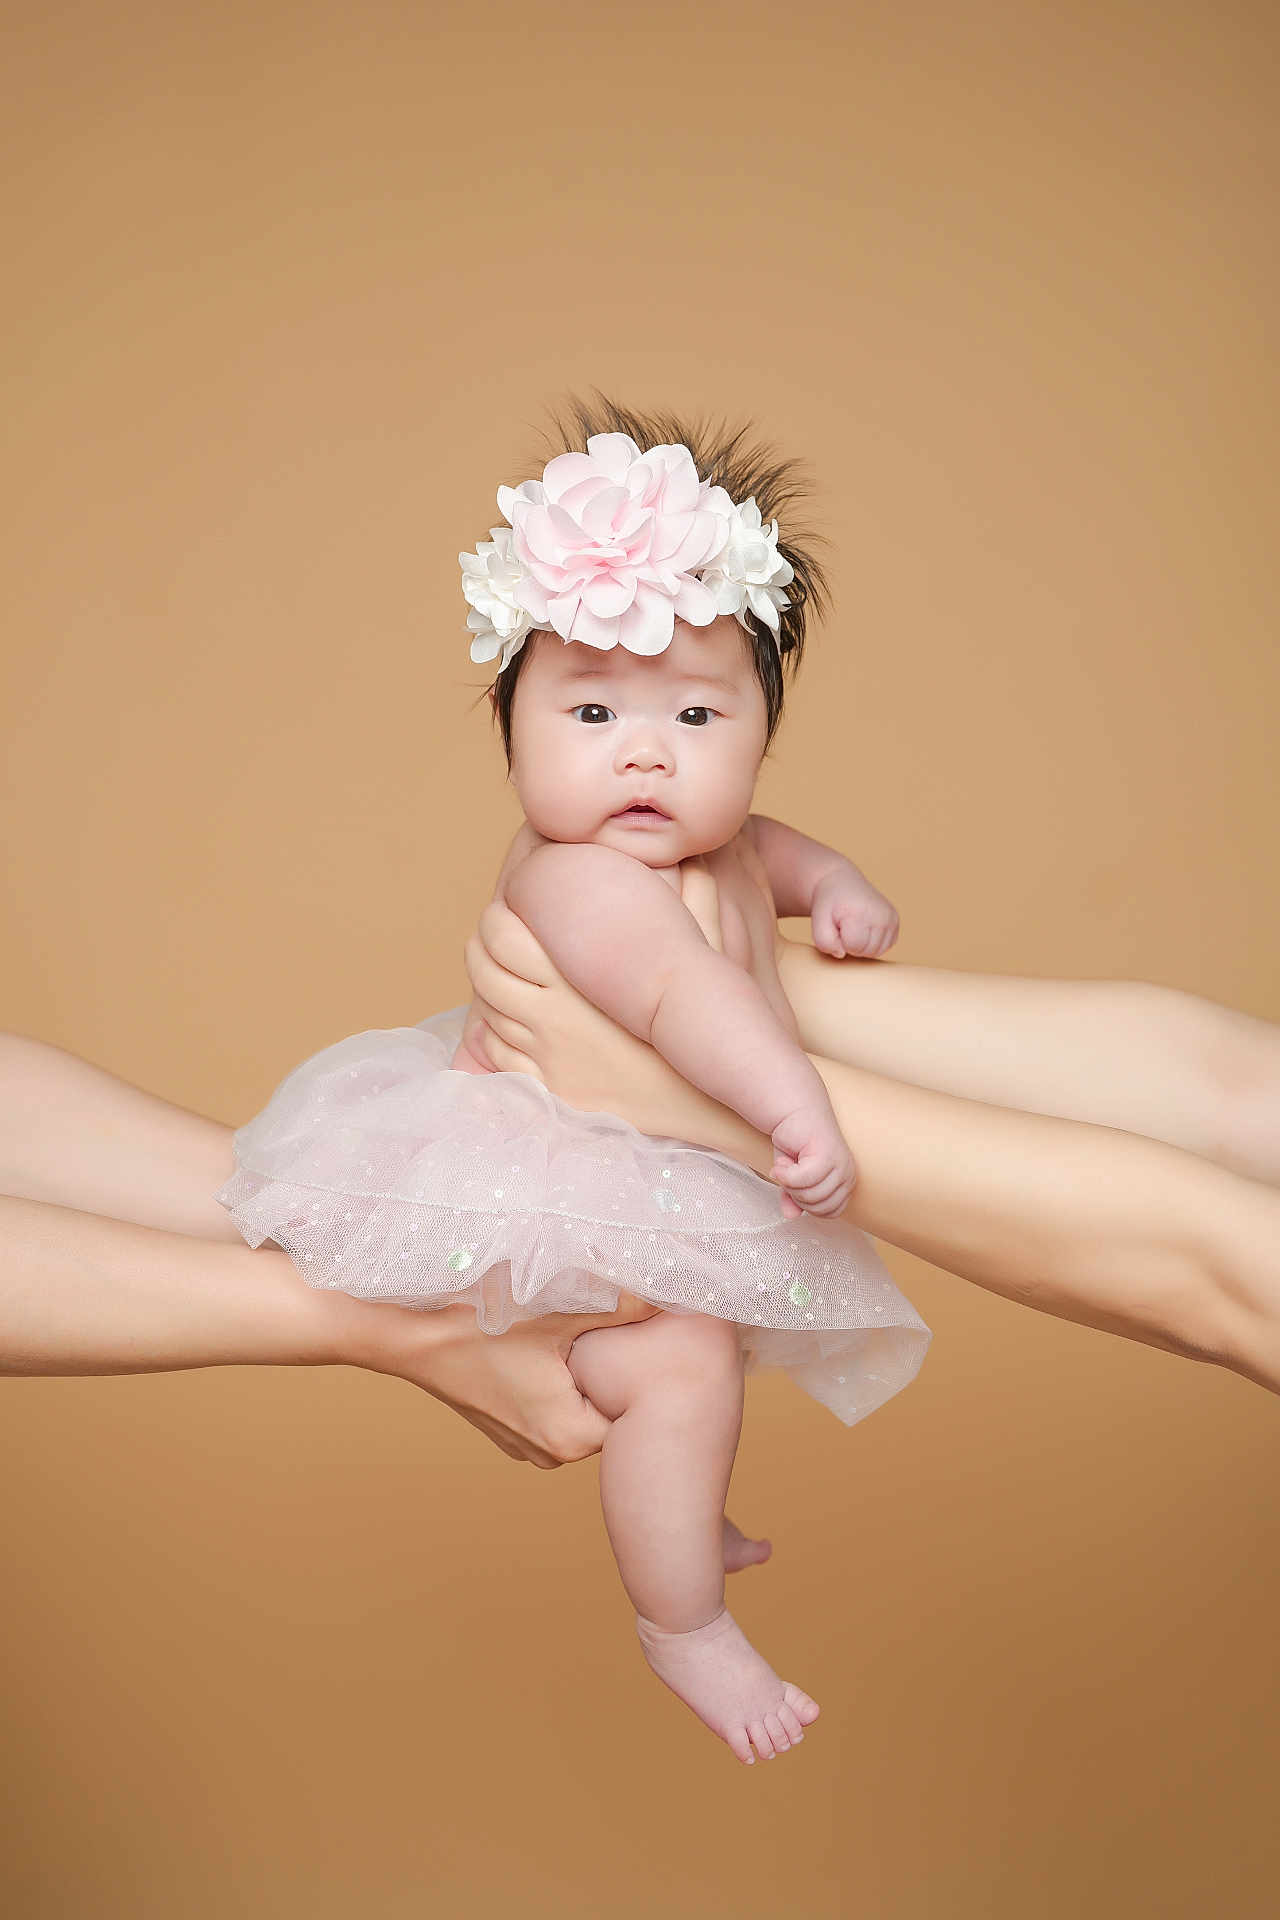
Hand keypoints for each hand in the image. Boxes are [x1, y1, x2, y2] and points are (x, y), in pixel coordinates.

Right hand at [360, 1297, 658, 1468]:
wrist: (402, 1329)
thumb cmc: (477, 1320)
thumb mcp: (560, 1308)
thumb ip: (625, 1306)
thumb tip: (674, 1296)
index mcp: (571, 1437)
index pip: (635, 1406)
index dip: (641, 1363)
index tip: (646, 1329)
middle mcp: (549, 1452)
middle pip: (608, 1402)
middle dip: (613, 1361)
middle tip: (615, 1316)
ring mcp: (524, 1440)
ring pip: (579, 1395)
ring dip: (583, 1362)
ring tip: (582, 1322)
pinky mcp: (506, 1421)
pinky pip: (550, 1395)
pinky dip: (555, 1368)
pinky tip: (550, 1334)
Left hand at [460, 870, 765, 1170]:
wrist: (712, 1112)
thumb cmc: (710, 1033)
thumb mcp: (709, 962)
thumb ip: (700, 903)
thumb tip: (696, 857)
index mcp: (581, 980)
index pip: (503, 935)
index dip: (498, 918)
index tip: (510, 909)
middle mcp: (554, 1019)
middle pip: (484, 969)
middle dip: (482, 946)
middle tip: (494, 938)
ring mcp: (548, 1058)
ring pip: (488, 1011)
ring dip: (487, 988)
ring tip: (499, 974)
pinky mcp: (550, 1090)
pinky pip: (499, 1054)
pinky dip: (494, 1034)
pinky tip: (510, 1021)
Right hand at [769, 1102, 854, 1217]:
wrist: (794, 1111)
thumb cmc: (796, 1143)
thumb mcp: (793, 1178)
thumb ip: (794, 1198)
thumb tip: (791, 1216)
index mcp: (846, 1183)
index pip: (828, 1213)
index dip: (805, 1204)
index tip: (794, 1184)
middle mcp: (848, 1175)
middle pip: (818, 1208)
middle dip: (795, 1194)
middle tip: (788, 1173)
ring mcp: (840, 1165)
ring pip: (810, 1196)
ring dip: (788, 1182)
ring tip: (786, 1164)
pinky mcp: (828, 1156)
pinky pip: (801, 1180)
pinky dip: (784, 1174)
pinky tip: (781, 1161)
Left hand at [810, 862, 899, 959]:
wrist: (840, 882)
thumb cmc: (828, 903)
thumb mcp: (818, 920)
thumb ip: (824, 942)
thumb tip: (842, 954)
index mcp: (861, 912)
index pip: (853, 946)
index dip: (841, 941)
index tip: (837, 925)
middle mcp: (881, 914)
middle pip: (867, 951)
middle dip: (852, 944)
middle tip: (845, 925)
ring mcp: (891, 917)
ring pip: (877, 952)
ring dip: (863, 945)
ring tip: (854, 927)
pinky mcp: (895, 920)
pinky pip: (886, 946)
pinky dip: (874, 942)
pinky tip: (865, 928)